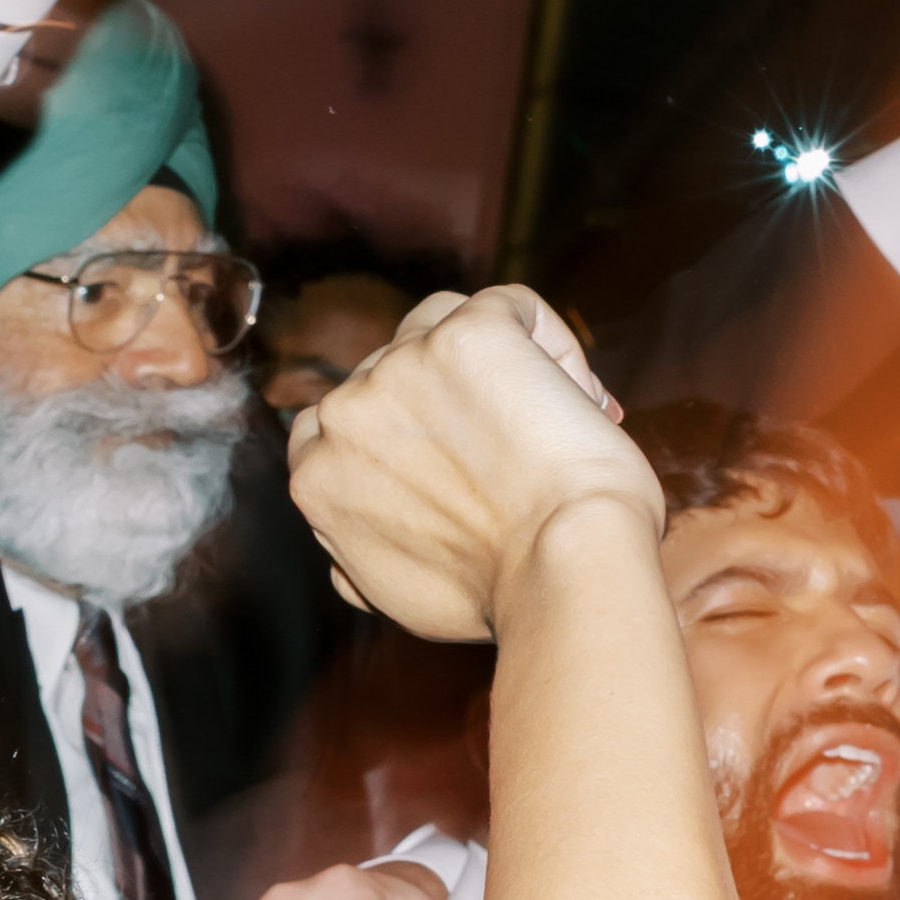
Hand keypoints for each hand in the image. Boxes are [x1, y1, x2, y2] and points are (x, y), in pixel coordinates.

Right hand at [286, 288, 658, 640]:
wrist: (560, 568)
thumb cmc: (502, 592)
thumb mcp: (395, 592)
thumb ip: (358, 554)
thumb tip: (345, 563)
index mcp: (316, 476)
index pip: (344, 421)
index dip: (408, 431)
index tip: (468, 460)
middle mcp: (343, 415)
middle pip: (395, 369)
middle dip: (458, 400)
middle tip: (526, 450)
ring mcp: (400, 367)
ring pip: (445, 323)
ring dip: (501, 362)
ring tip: (559, 420)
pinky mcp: (467, 335)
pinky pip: (512, 306)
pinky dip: (551, 341)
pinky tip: (584, 396)